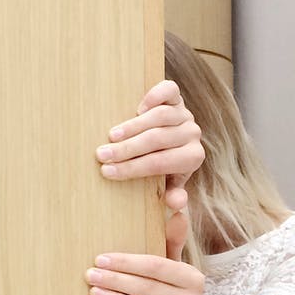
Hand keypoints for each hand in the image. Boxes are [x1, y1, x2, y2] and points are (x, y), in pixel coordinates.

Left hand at [84, 250, 204, 294]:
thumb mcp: (171, 274)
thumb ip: (171, 244)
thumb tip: (178, 212)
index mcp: (193, 278)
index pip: (157, 266)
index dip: (127, 262)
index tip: (100, 258)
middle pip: (149, 287)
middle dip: (116, 280)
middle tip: (90, 275)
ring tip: (95, 293)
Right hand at [95, 79, 204, 212]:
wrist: (176, 139)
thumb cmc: (166, 165)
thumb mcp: (170, 183)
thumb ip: (173, 193)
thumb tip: (176, 203)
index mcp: (192, 158)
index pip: (159, 163)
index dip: (132, 168)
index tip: (107, 172)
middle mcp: (192, 134)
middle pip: (157, 140)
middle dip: (126, 149)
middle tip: (101, 155)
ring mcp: (185, 114)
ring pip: (159, 117)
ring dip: (133, 126)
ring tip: (111, 136)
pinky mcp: (177, 97)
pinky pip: (169, 91)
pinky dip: (154, 96)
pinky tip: (137, 108)